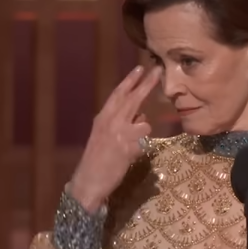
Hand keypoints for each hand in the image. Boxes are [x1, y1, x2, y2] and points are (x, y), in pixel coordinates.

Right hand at [68, 66, 160, 211]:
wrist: (88, 181)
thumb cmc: (97, 160)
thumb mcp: (104, 135)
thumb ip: (120, 123)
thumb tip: (140, 116)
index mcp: (103, 118)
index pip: (118, 94)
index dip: (129, 80)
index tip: (140, 68)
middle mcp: (110, 121)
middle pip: (133, 99)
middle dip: (147, 84)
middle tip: (159, 70)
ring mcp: (120, 134)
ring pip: (144, 124)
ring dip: (142, 135)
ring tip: (127, 148)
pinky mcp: (128, 147)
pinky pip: (144, 143)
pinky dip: (140, 150)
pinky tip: (127, 158)